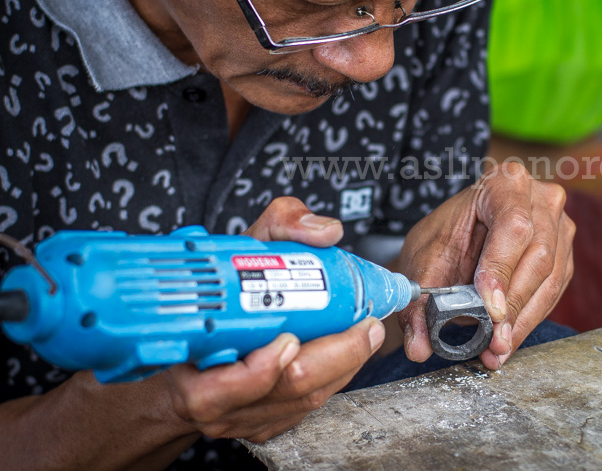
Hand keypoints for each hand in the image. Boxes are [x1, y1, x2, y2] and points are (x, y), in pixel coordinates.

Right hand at [164, 197, 383, 442]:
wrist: (194, 333)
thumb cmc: (218, 295)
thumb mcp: (243, 246)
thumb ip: (282, 224)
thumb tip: (325, 232)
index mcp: (190, 363)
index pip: (220, 387)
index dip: (259, 369)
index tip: (289, 340)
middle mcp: (213, 401)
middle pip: (282, 390)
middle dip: (333, 358)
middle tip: (363, 328)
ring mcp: (241, 417)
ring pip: (303, 402)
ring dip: (343, 366)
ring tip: (364, 334)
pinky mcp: (265, 423)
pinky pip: (308, 406)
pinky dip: (336, 376)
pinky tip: (350, 352)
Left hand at [396, 162, 574, 369]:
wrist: (458, 237)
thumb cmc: (444, 237)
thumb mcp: (423, 263)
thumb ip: (419, 303)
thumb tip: (418, 347)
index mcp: (504, 183)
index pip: (512, 227)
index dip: (501, 269)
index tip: (489, 309)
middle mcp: (540, 199)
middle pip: (538, 256)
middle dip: (513, 306)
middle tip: (493, 342)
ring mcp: (559, 226)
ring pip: (551, 279)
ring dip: (524, 320)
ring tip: (497, 350)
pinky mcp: (564, 255)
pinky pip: (554, 292)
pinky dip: (531, 319)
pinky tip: (509, 339)